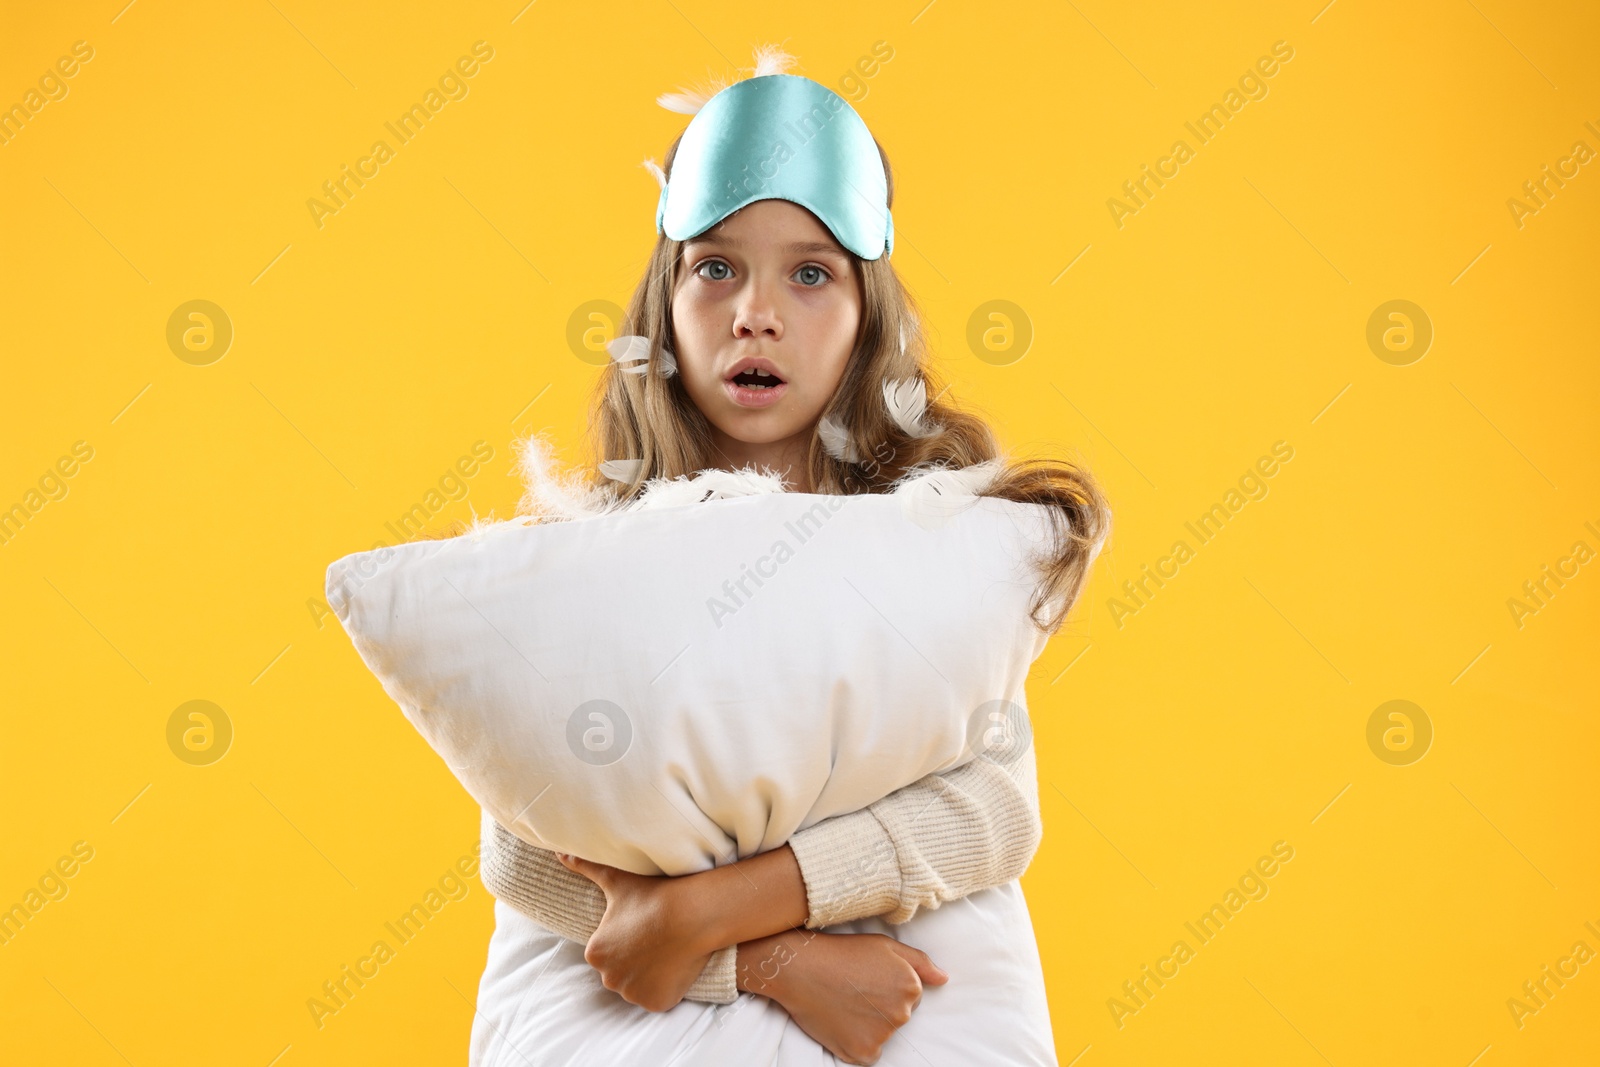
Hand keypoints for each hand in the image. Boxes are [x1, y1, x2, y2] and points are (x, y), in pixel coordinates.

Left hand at [555, 852, 716, 1011]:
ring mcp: (633, 993)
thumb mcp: (615, 878)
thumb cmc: (652, 896)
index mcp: (595, 953)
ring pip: (639, 986)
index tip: (642, 926)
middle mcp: (609, 978)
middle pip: (621, 972)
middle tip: (656, 939)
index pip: (607, 952)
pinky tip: (674, 967)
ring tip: (666, 951)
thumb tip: (559, 852)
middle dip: (635, 960)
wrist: (691, 914)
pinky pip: (658, 998)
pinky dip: (665, 988)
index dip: (626, 939)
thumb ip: (585, 867)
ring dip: (649, 975)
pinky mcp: (656, 1003)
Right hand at [739, 930, 947, 1065]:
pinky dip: (857, 1042)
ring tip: (844, 1003)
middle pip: (897, 1016)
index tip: (866, 978)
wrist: (801, 969)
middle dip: (880, 1006)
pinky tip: (842, 1021)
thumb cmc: (842, 953)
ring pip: (882, 1035)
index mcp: (911, 988)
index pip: (909, 996)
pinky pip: (868, 1053)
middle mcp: (902, 1014)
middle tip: (853, 990)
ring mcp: (882, 1036)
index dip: (886, 986)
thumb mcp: (885, 945)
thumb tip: (943, 980)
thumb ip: (920, 963)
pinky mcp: (863, 1053)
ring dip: (868, 1025)